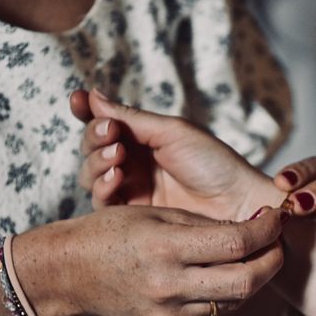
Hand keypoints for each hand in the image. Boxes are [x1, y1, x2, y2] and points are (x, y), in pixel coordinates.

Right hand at [43, 205, 285, 315]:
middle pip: (247, 282)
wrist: (71, 274)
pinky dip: (226, 293)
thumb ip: (206, 225)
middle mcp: (169, 287)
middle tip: (277, 243)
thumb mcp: (157, 215)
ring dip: (252, 277)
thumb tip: (251, 229)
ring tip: (252, 256)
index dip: (266, 229)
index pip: (237, 243)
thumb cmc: (111, 233)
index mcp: (165, 248)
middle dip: (273, 260)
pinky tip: (221, 274)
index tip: (275, 217)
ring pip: (235, 301)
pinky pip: (213, 312)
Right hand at [70, 89, 279, 220]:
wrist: (238, 204)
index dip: (87, 113)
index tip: (77, 101)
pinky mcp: (134, 219)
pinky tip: (117, 176)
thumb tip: (93, 96)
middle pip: (93, 150)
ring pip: (92, 175)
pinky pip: (104, 203)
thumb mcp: (172, 133)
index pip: (105, 125)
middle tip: (111, 134)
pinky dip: (103, 186)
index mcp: (143, 141)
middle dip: (95, 138)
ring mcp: (133, 192)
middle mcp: (134, 165)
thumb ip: (131, 118)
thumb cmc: (214, 164)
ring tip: (117, 156)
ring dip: (97, 161)